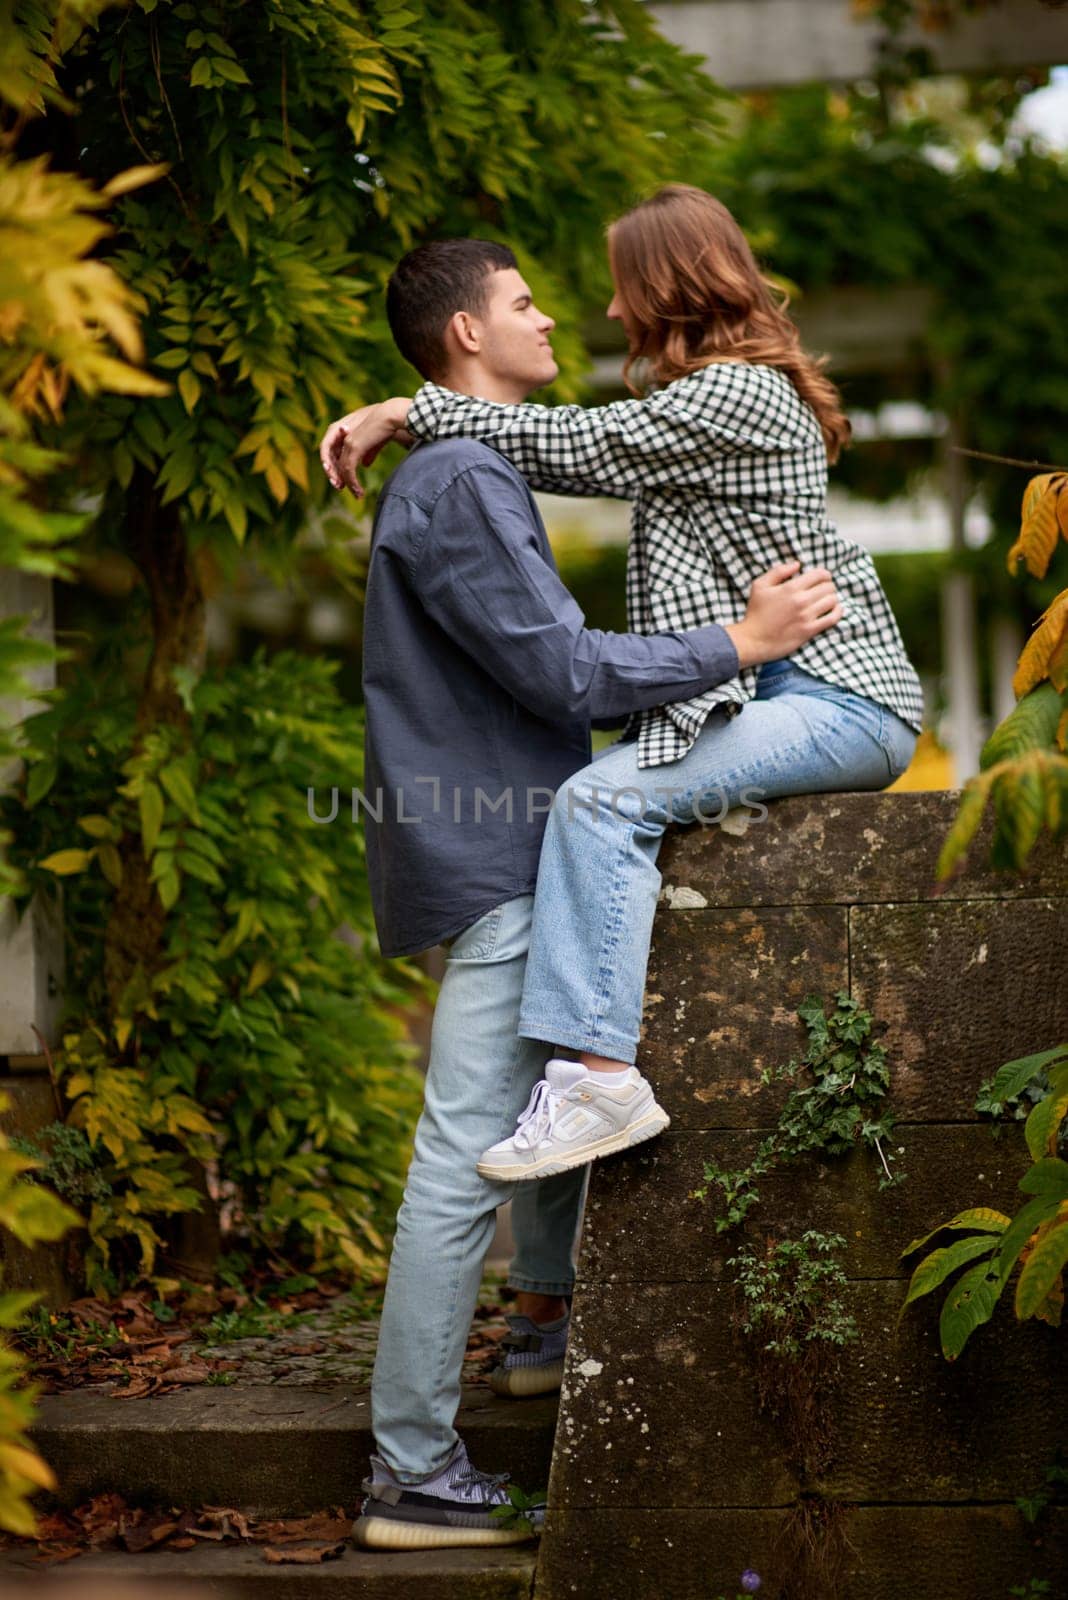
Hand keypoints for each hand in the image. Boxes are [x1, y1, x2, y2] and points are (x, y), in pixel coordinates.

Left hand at [318, 397, 412, 496]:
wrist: (390, 416)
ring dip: (349, 484)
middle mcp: (342, 438)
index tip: (348, 483)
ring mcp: (347, 443)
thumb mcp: (374, 442)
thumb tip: (365, 465)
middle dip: (342, 480)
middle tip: (352, 493)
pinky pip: (348, 470)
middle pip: (336, 464)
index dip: (341, 470)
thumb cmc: (386, 426)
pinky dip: (353, 482)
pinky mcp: (353, 448)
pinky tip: (359, 491)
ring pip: (342, 469)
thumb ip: (368, 453)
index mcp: (345, 433)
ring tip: (358, 495)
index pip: (338, 456)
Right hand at [725, 560, 842, 667]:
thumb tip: (797, 564)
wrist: (753, 640)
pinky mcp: (809, 631)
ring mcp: (806, 617)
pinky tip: (834, 610)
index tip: (822, 578)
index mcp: (790, 588)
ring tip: (826, 600)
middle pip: (828, 587)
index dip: (824, 574)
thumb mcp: (759, 586)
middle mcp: (801, 601)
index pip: (820, 575)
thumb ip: (778, 571)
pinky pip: (832, 618)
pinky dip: (837, 612)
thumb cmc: (755, 613)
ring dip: (832, 598)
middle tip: (823, 590)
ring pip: (832, 601)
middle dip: (828, 586)